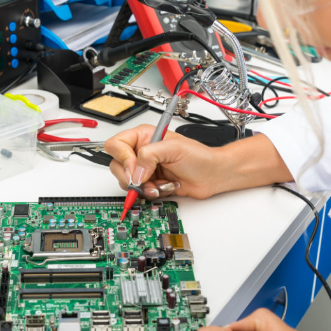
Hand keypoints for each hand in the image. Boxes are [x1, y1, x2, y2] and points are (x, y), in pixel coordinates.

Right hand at [105, 126, 294, 199]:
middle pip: (117, 166)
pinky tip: (165, 188)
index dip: (123, 158)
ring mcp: (146, 170)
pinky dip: (151, 194)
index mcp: (144, 137)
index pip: (116, 145)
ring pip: (127, 182)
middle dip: (131, 177)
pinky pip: (140, 193)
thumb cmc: (200, 157)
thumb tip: (135, 171)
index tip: (135, 168)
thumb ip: (149, 155)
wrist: (213, 176)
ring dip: (144, 188)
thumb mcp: (173, 148)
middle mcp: (142, 153)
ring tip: (160, 185)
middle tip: (145, 181)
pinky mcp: (151, 185)